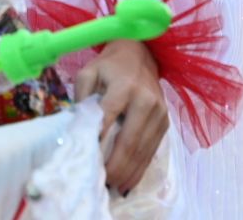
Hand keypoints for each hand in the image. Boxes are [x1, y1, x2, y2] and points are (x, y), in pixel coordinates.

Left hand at [74, 39, 168, 195]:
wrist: (140, 55)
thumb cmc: (109, 67)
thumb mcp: (88, 73)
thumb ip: (82, 99)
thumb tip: (77, 130)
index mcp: (124, 86)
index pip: (110, 117)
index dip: (98, 141)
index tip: (87, 161)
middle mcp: (146, 100)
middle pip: (130, 142)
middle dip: (115, 167)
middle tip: (100, 184)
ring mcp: (159, 113)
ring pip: (142, 151)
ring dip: (128, 173)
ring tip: (112, 189)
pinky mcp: (165, 123)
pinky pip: (151, 150)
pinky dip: (139, 169)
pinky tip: (127, 183)